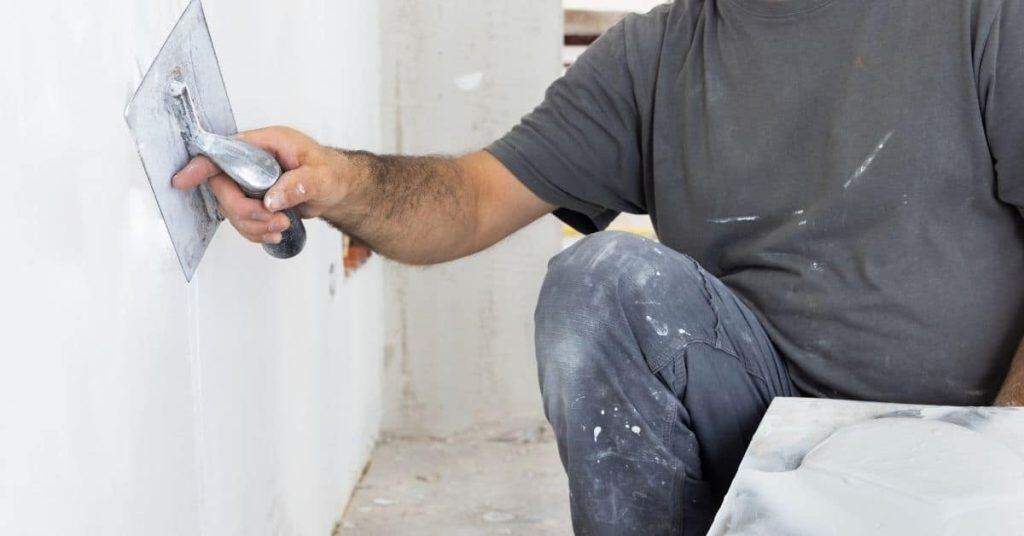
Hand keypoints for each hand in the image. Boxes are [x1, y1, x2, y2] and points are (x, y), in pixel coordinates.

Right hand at [172, 126, 350, 244]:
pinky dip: (256, 231)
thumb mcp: (322, 176)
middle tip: (273, 220)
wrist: (339, 188)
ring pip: (231, 209)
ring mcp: (251, 181)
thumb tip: (272, 199)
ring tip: (281, 226)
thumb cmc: (331, 172)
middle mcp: (253, 161)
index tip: (182, 179)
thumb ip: (298, 185)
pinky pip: (242, 220)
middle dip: (245, 211)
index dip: (202, 166)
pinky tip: (275, 231)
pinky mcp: (254, 199)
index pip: (224, 151)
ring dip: (254, 225)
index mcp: (266, 144)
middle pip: (223, 188)